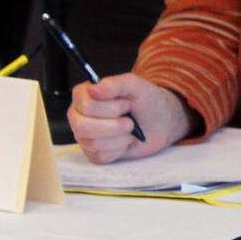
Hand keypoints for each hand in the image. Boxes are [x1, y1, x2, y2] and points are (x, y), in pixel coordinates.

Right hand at [68, 74, 192, 163]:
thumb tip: (93, 89)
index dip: (111, 107)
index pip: (86, 105)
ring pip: (92, 143)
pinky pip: (101, 156)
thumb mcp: (137, 86)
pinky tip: (126, 140)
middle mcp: (78, 114)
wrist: (162, 123)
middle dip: (114, 125)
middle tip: (130, 121)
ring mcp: (84, 135)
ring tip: (130, 129)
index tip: (126, 104)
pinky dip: (120, 148)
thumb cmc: (147, 102)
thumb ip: (116, 83)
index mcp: (84, 94)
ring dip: (120, 137)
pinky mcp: (93, 152)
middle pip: (82, 126)